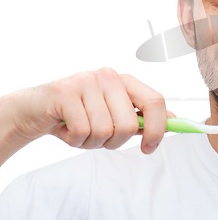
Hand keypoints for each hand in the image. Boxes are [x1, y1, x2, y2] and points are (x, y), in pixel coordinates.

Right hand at [1, 68, 170, 160]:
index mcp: (125, 81)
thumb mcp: (113, 115)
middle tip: (99, 139)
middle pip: (128, 124)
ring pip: (104, 131)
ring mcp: (87, 82)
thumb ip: (141, 117)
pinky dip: (73, 140)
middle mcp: (109, 77)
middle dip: (114, 142)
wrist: (35, 110)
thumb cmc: (78, 114)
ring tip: (79, 131)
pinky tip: (65, 129)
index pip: (155, 101)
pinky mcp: (65, 92)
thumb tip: (174, 120)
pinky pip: (81, 132)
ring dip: (90, 142)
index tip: (149, 147)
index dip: (157, 128)